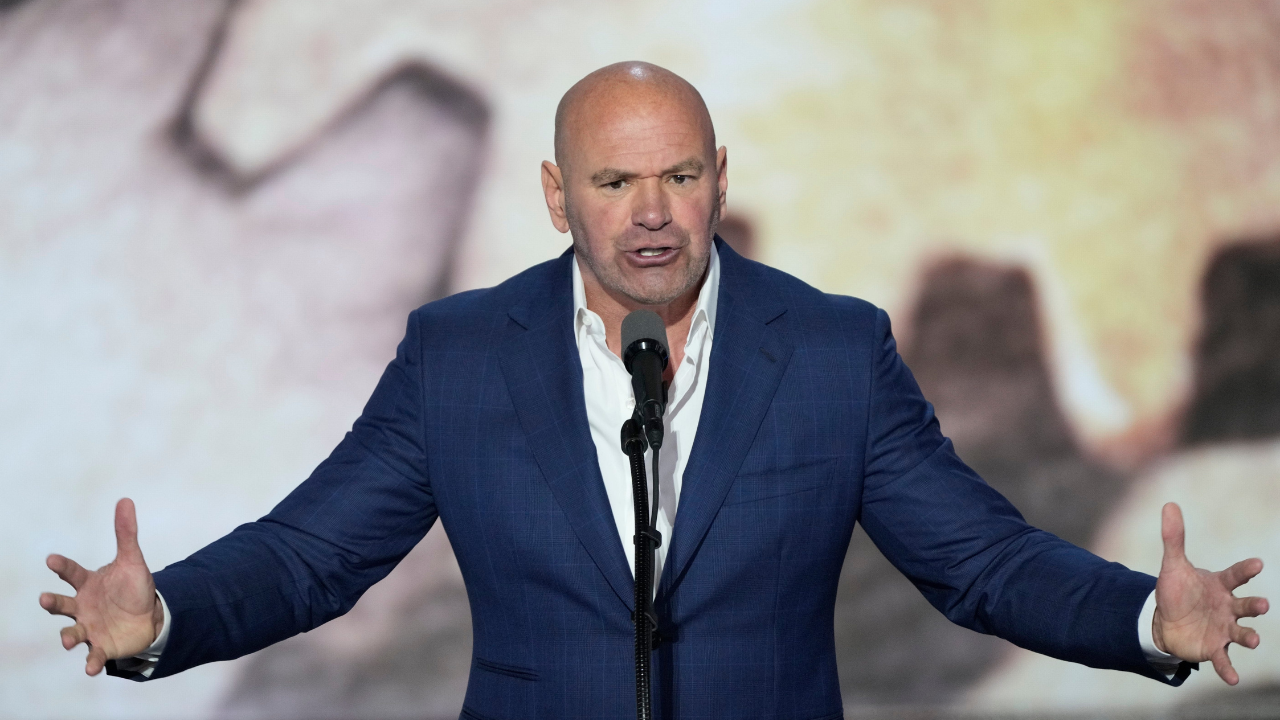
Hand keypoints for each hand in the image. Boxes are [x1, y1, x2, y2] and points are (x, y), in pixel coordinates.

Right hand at [39, 498, 162, 675]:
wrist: (150, 616)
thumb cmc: (134, 587)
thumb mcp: (133, 560)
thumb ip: (126, 533)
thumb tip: (125, 500)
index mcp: (87, 584)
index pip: (71, 572)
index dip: (61, 566)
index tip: (51, 560)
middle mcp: (82, 606)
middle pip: (61, 605)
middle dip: (52, 603)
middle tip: (46, 600)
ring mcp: (90, 627)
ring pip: (71, 633)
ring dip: (67, 637)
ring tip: (67, 640)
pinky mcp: (102, 646)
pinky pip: (93, 656)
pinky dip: (91, 662)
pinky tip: (91, 668)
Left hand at [1152, 502, 1268, 684]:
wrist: (1166, 621)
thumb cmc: (1177, 591)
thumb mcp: (1173, 565)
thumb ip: (1174, 538)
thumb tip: (1169, 504)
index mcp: (1220, 585)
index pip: (1236, 575)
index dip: (1246, 570)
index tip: (1257, 564)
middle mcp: (1228, 607)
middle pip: (1245, 605)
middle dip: (1254, 605)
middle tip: (1263, 605)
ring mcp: (1224, 629)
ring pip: (1241, 633)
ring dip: (1249, 637)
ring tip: (1255, 640)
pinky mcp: (1214, 648)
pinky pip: (1224, 660)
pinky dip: (1228, 669)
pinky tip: (1233, 679)